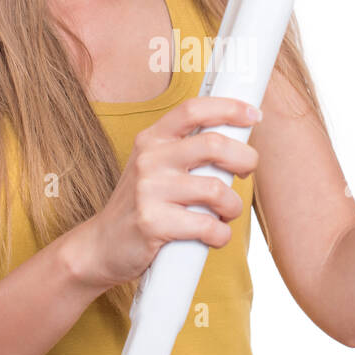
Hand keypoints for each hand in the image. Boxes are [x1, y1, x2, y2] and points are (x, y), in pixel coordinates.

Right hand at [78, 95, 260, 291]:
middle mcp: (149, 159)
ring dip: (233, 206)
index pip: (193, 109)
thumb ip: (187, 152)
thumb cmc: (142, 205)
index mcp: (152, 140)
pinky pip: (207, 226)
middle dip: (245, 159)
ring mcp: (149, 191)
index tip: (253, 115)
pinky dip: (221, 234)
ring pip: (216, 190)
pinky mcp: (153, 223)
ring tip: (225, 213)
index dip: (229, 108)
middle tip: (247, 172)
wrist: (102, 246)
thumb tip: (237, 142)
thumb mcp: (155, 168)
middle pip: (214, 145)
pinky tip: (213, 235)